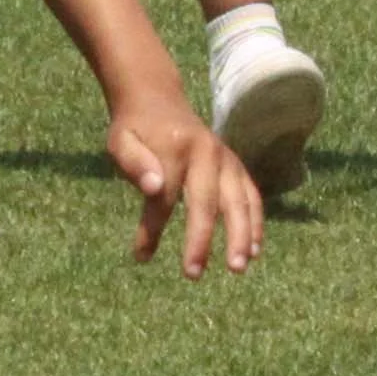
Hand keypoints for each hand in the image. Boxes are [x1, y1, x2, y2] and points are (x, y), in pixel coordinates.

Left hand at [106, 85, 262, 278]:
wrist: (158, 101)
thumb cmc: (135, 130)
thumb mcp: (121, 141)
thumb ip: (134, 164)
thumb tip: (154, 188)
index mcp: (175, 147)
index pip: (166, 195)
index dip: (153, 228)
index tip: (140, 256)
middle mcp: (207, 152)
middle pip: (208, 201)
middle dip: (201, 239)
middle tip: (193, 275)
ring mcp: (226, 158)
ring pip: (238, 200)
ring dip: (241, 235)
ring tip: (237, 268)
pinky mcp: (236, 166)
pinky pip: (251, 195)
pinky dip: (255, 222)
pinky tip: (254, 251)